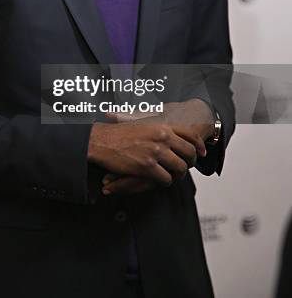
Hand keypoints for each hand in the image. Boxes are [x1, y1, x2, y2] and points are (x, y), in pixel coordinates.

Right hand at [98, 99, 213, 195]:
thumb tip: (172, 133)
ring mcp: (155, 152)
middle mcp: (162, 137)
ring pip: (180, 168)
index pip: (190, 134)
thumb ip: (159, 129)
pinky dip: (165, 181)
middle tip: (187, 166)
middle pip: (189, 152)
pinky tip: (160, 179)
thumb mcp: (143, 124)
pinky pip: (166, 178)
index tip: (202, 153)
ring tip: (173, 175)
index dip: (199, 145)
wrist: (102, 141)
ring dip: (178, 174)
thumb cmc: (119, 134)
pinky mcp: (147, 167)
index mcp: (162, 126)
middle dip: (191, 162)